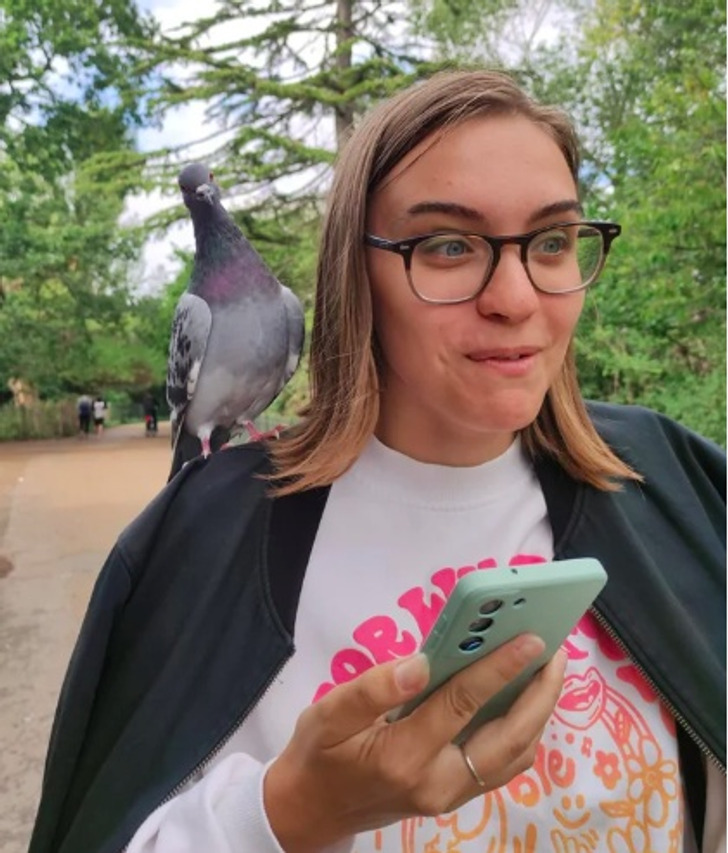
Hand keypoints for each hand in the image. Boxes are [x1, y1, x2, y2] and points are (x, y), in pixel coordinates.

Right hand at [264, 634, 566, 850]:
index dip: (500, 668)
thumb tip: (421, 663)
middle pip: (508, 740)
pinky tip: (523, 701)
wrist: (312, 811)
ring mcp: (449, 795)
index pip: (463, 704)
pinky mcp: (453, 796)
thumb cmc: (318, 755)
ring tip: (548, 671)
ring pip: (513, 758)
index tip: (531, 639)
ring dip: (538, 714)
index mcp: (403, 756)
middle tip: (556, 652)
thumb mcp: (327, 714)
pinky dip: (523, 732)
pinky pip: (501, 765)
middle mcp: (437, 782)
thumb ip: (371, 689)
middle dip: (540, 695)